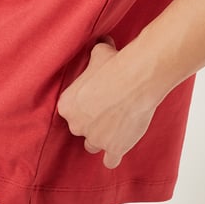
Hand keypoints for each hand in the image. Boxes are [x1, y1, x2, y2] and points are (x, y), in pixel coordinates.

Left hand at [57, 39, 156, 168]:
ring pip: (94, 145)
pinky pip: (110, 161)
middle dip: (92, 122)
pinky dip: (115, 155)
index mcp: (67, 105)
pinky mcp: (114, 148)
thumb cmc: (115, 64)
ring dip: (103, 137)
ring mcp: (96, 139)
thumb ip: (94, 55)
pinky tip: (120, 145)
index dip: (83, 106)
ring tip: (116, 124)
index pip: (70, 111)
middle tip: (107, 108)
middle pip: (81, 129)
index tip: (94, 99)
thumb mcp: (98, 53)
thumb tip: (100, 43)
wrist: (137, 78)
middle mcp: (77, 125)